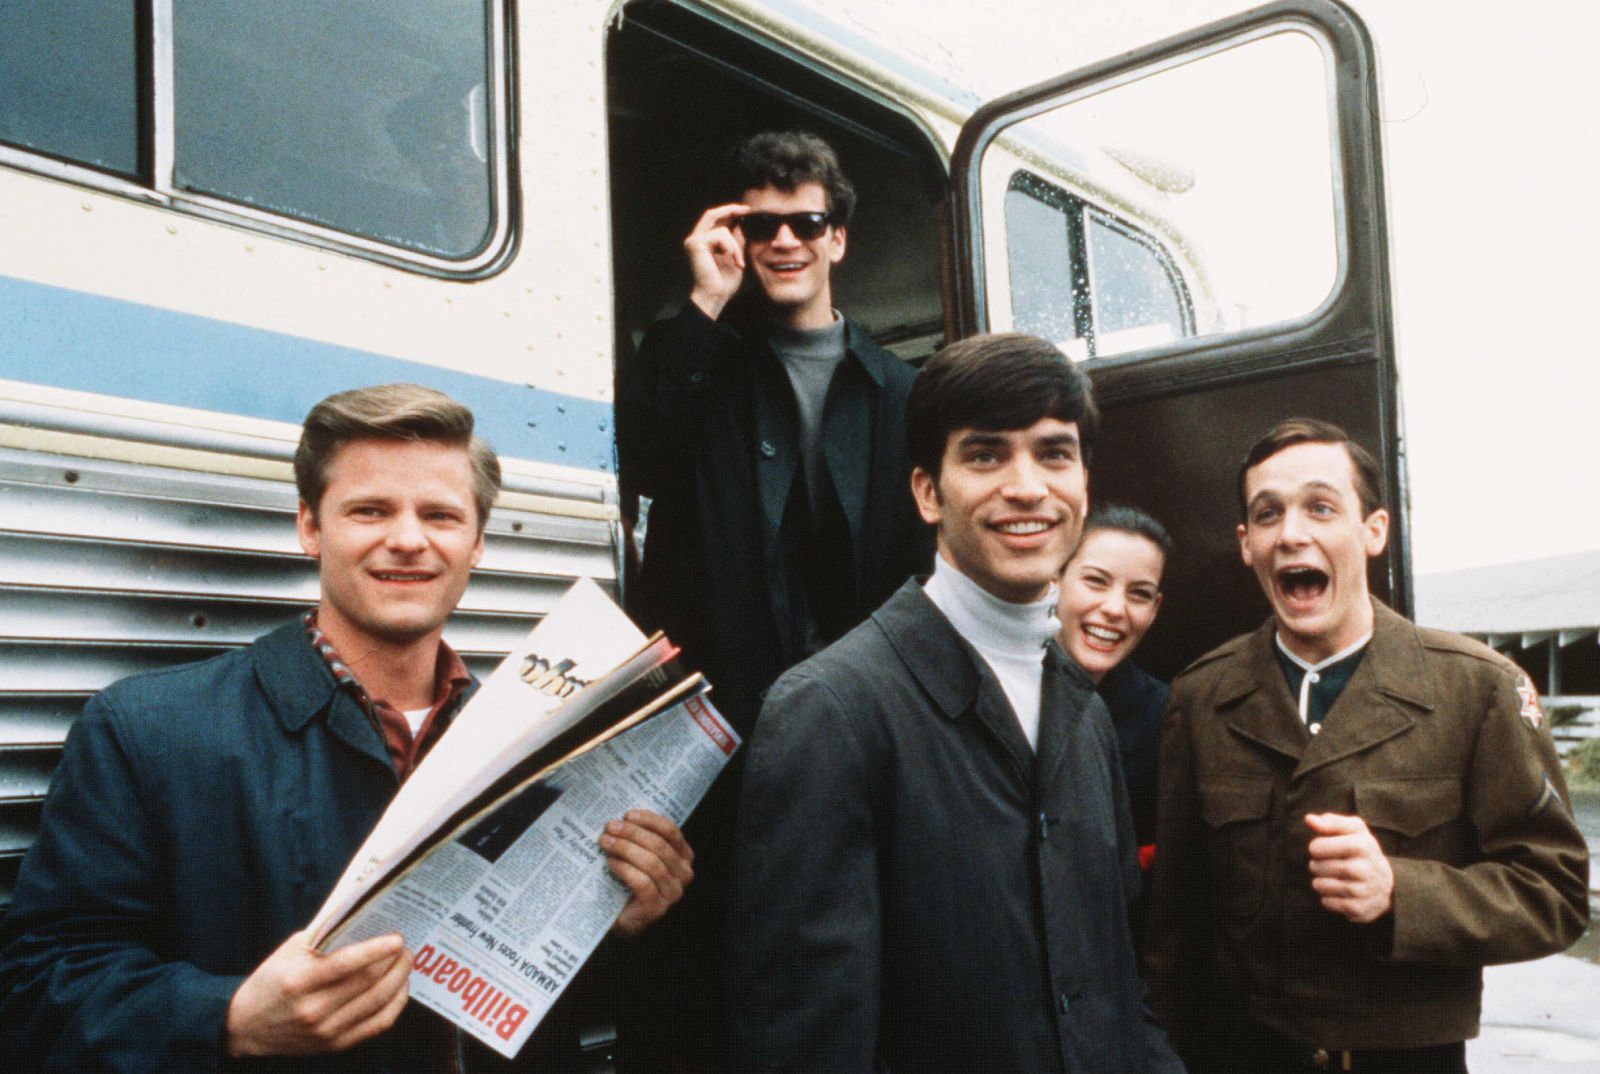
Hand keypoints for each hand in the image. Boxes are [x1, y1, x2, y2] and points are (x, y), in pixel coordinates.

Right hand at [225, 929, 411, 1056]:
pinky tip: (399, 988)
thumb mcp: (289, 952)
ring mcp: (325, 1031)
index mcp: (299, 981)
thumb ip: (323, 936)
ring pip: (377, 1004)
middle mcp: (313, 1009)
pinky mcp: (334, 1044)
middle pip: (367, 984)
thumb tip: (362, 917)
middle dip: (394, 962)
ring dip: (399, 980)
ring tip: (406, 963)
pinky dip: (395, 1005)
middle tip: (406, 946)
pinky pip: (376, 1025)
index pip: (345, 964)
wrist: (246, 1026)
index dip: (375, 950)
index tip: (397, 938)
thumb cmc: (271, 980)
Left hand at [602, 809, 694, 936]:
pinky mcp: (656, 908)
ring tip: (606, 842)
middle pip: (659, 846)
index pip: (671, 832)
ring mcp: (672, 893)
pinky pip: (642, 883)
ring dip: (626, 849)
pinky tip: (611, 863)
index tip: (627, 815)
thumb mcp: (641, 856)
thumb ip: (640, 839)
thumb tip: (621, 817)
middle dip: (632, 833)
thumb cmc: (632, 881)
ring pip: (651, 863)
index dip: (649, 820)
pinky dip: (625, 869)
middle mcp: (683, 874)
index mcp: (684, 856)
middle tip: (610, 827)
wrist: (624, 917)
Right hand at [684, 203, 750, 318]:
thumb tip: (741, 221)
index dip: (729, 211)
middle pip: (712, 214)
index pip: (715, 219)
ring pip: (721, 227)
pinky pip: (720, 235)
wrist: (715, 296)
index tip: (746, 210)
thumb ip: (736, 239)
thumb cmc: (724, 282)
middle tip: (746, 210)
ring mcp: (693, 241)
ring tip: (739, 261)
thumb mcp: (735, 255)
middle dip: (730, 210)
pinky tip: (732, 261)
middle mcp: (695, 239)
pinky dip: (731, 247)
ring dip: (735, 243)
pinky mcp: (695, 244)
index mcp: (703, 241)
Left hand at [1305, 812, 1393, 923]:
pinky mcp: (1359, 908)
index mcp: (1363, 846)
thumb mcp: (1353, 831)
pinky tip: (1335, 892)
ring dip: (1320, 882)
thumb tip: (1309, 819)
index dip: (1317, 847)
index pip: (1324, 846)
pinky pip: (1329, 902)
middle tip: (1322, 864)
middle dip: (1316, 865)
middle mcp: (1366, 869)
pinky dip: (1327, 898)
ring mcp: (1363, 890)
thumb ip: (1331, 822)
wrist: (1386, 883)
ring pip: (1322, 886)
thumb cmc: (1362, 851)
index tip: (1318, 848)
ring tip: (1328, 877)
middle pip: (1322, 867)